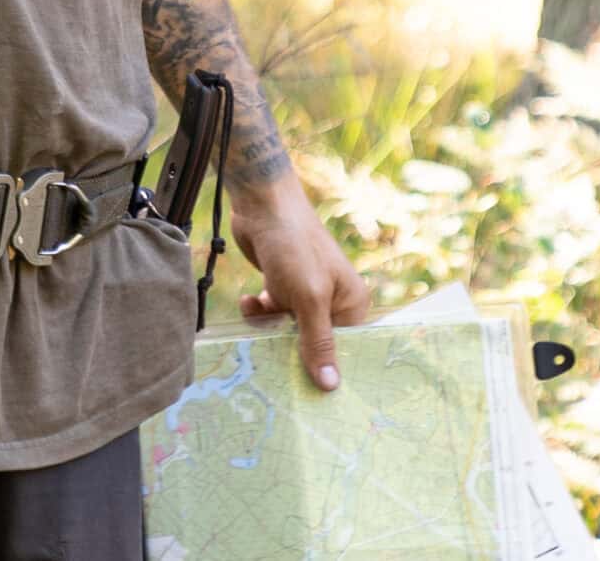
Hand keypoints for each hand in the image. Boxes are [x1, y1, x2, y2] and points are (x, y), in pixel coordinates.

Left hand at [229, 184, 370, 390]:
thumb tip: (331, 386)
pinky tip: (248, 300)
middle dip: (291, 349)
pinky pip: (270, 313)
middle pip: (313, 342)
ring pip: (286, 330)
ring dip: (268, 327)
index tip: (311, 393)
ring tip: (256, 314)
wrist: (261, 205)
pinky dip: (257, 311)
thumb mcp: (308, 298)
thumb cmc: (294, 247)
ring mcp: (304, 293)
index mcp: (352, 304)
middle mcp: (332, 300)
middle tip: (271, 366)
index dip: (328, 368)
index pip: (345, 348)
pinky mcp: (280, 285)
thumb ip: (318, 342)